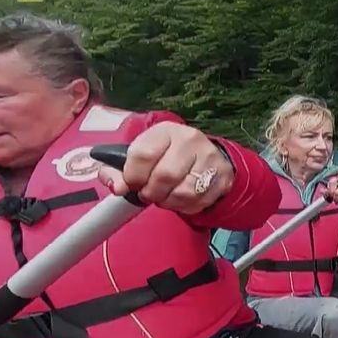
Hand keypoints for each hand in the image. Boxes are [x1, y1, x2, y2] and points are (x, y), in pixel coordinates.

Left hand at [98, 121, 233, 214]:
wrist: (208, 158)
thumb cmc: (169, 156)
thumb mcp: (144, 154)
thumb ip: (120, 169)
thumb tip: (115, 185)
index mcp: (167, 130)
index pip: (143, 154)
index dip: (132, 175)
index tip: (132, 183)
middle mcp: (191, 140)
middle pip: (164, 176)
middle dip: (150, 192)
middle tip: (148, 193)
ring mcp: (210, 160)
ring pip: (182, 192)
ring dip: (167, 202)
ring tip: (164, 196)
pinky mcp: (222, 179)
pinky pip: (197, 202)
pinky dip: (183, 207)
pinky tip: (180, 199)